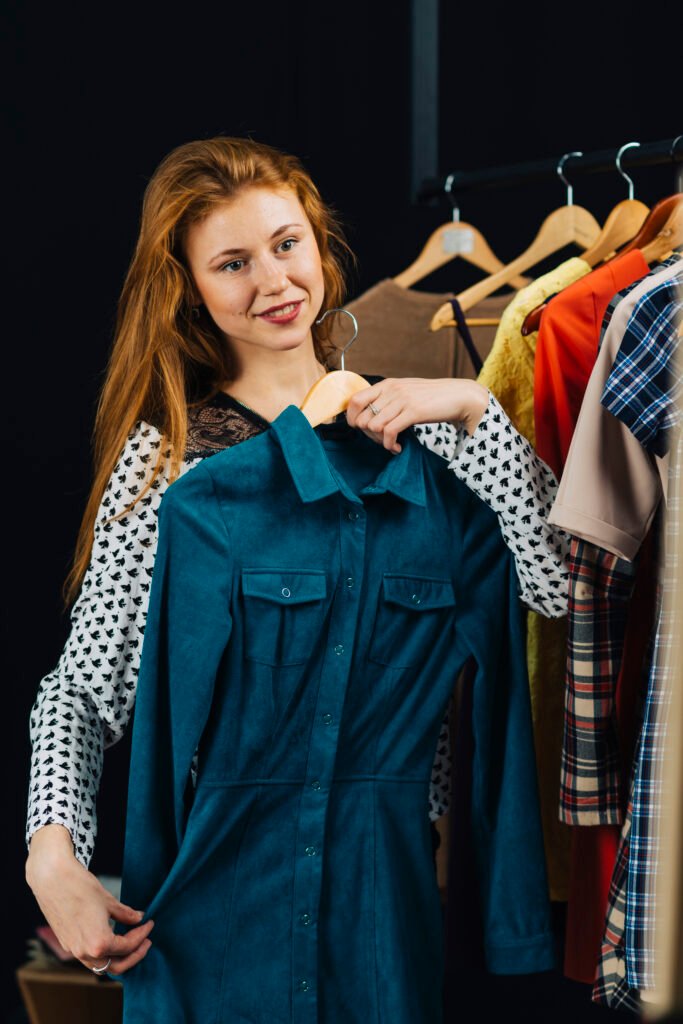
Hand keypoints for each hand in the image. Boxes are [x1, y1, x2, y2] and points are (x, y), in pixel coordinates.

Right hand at [26, 824, 153, 974]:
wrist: (52, 879)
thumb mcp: (109, 901)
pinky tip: (111, 937)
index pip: (128, 946)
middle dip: (134, 955)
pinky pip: (88, 957)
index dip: (142, 935)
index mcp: (99, 943)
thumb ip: (126, 915)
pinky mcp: (67, 944)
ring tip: (131, 942)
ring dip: (118, 957)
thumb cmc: (81, 887)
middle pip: (116, 966)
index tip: (149, 923)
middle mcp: (85, 953)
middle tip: (146, 941)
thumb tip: (139, 919)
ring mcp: (74, 950)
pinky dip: (103, 952)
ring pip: (101, 965)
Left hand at [345, 377, 489, 452]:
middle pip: (362, 419)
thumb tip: (366, 419)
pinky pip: (389, 433)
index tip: (363, 430)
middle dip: (368, 435)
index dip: (352, 419)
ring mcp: (402, 400)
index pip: (354, 401)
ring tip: (393, 444)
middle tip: (382, 440)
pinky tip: (399, 447)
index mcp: (387, 384)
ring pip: (373, 427)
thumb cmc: (431, 398)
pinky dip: (391, 445)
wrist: (459, 396)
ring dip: (381, 442)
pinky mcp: (413, 411)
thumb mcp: (405, 393)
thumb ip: (387, 400)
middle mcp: (391, 390)